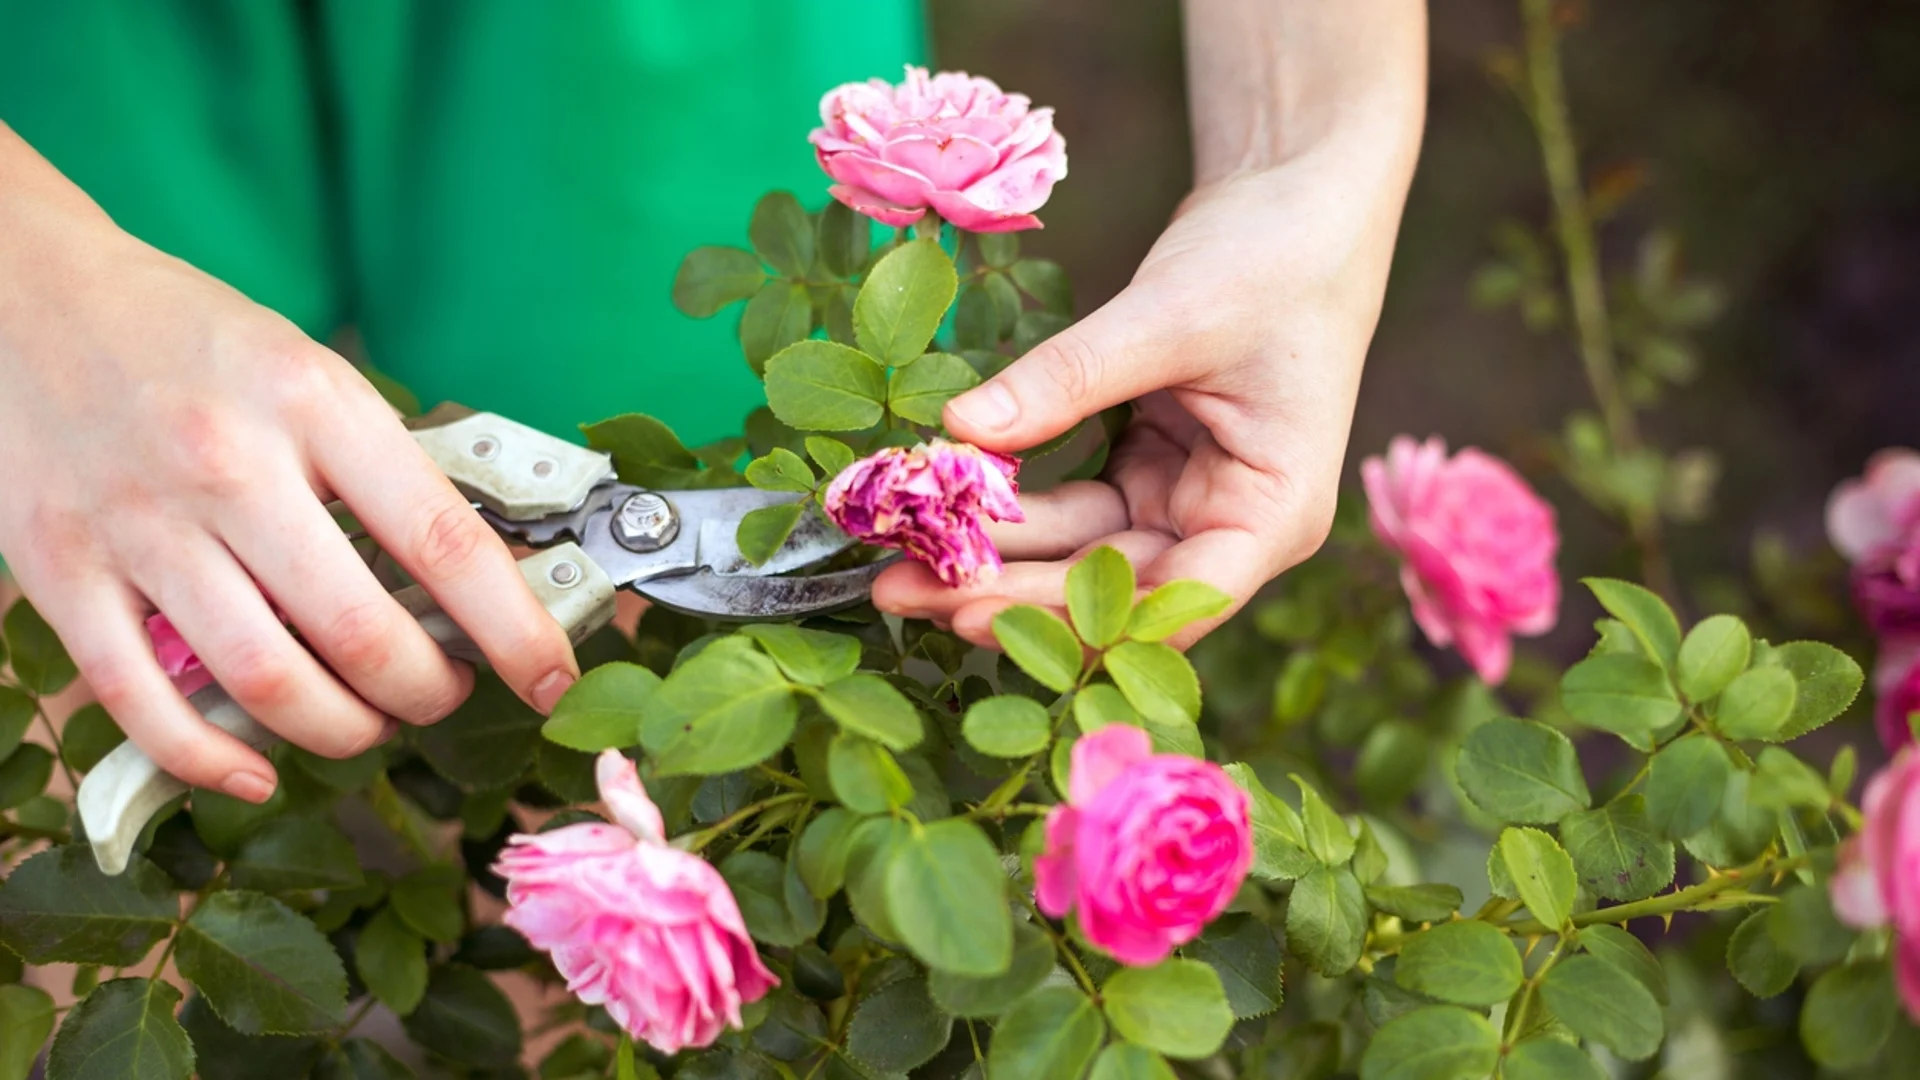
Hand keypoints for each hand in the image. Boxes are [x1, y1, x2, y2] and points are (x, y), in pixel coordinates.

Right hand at [0, 132, 578, 800]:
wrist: (29, 293)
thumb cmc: (193, 341)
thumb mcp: (312, 372)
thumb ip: (383, 467)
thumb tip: (479, 577)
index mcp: (314, 404)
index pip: (443, 541)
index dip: (513, 629)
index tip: (549, 676)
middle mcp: (229, 466)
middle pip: (361, 635)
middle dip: (428, 692)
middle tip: (446, 692)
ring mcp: (140, 525)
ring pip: (268, 683)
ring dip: (343, 732)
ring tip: (369, 721)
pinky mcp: (62, 571)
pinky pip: (144, 702)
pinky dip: (212, 760)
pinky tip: (257, 769)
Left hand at [871, 146, 1411, 647]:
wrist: (1299, 196)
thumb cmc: (1273, 255)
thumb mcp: (1168, 315)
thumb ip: (1068, 378)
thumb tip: (960, 429)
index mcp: (1274, 512)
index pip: (1172, 599)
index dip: (1072, 618)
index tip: (971, 614)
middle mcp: (1231, 525)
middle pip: (1113, 586)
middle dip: (1007, 592)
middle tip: (898, 592)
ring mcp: (1187, 500)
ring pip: (1081, 552)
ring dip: (996, 555)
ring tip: (895, 563)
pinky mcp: (1149, 468)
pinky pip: (1072, 507)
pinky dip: (1011, 506)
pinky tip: (940, 508)